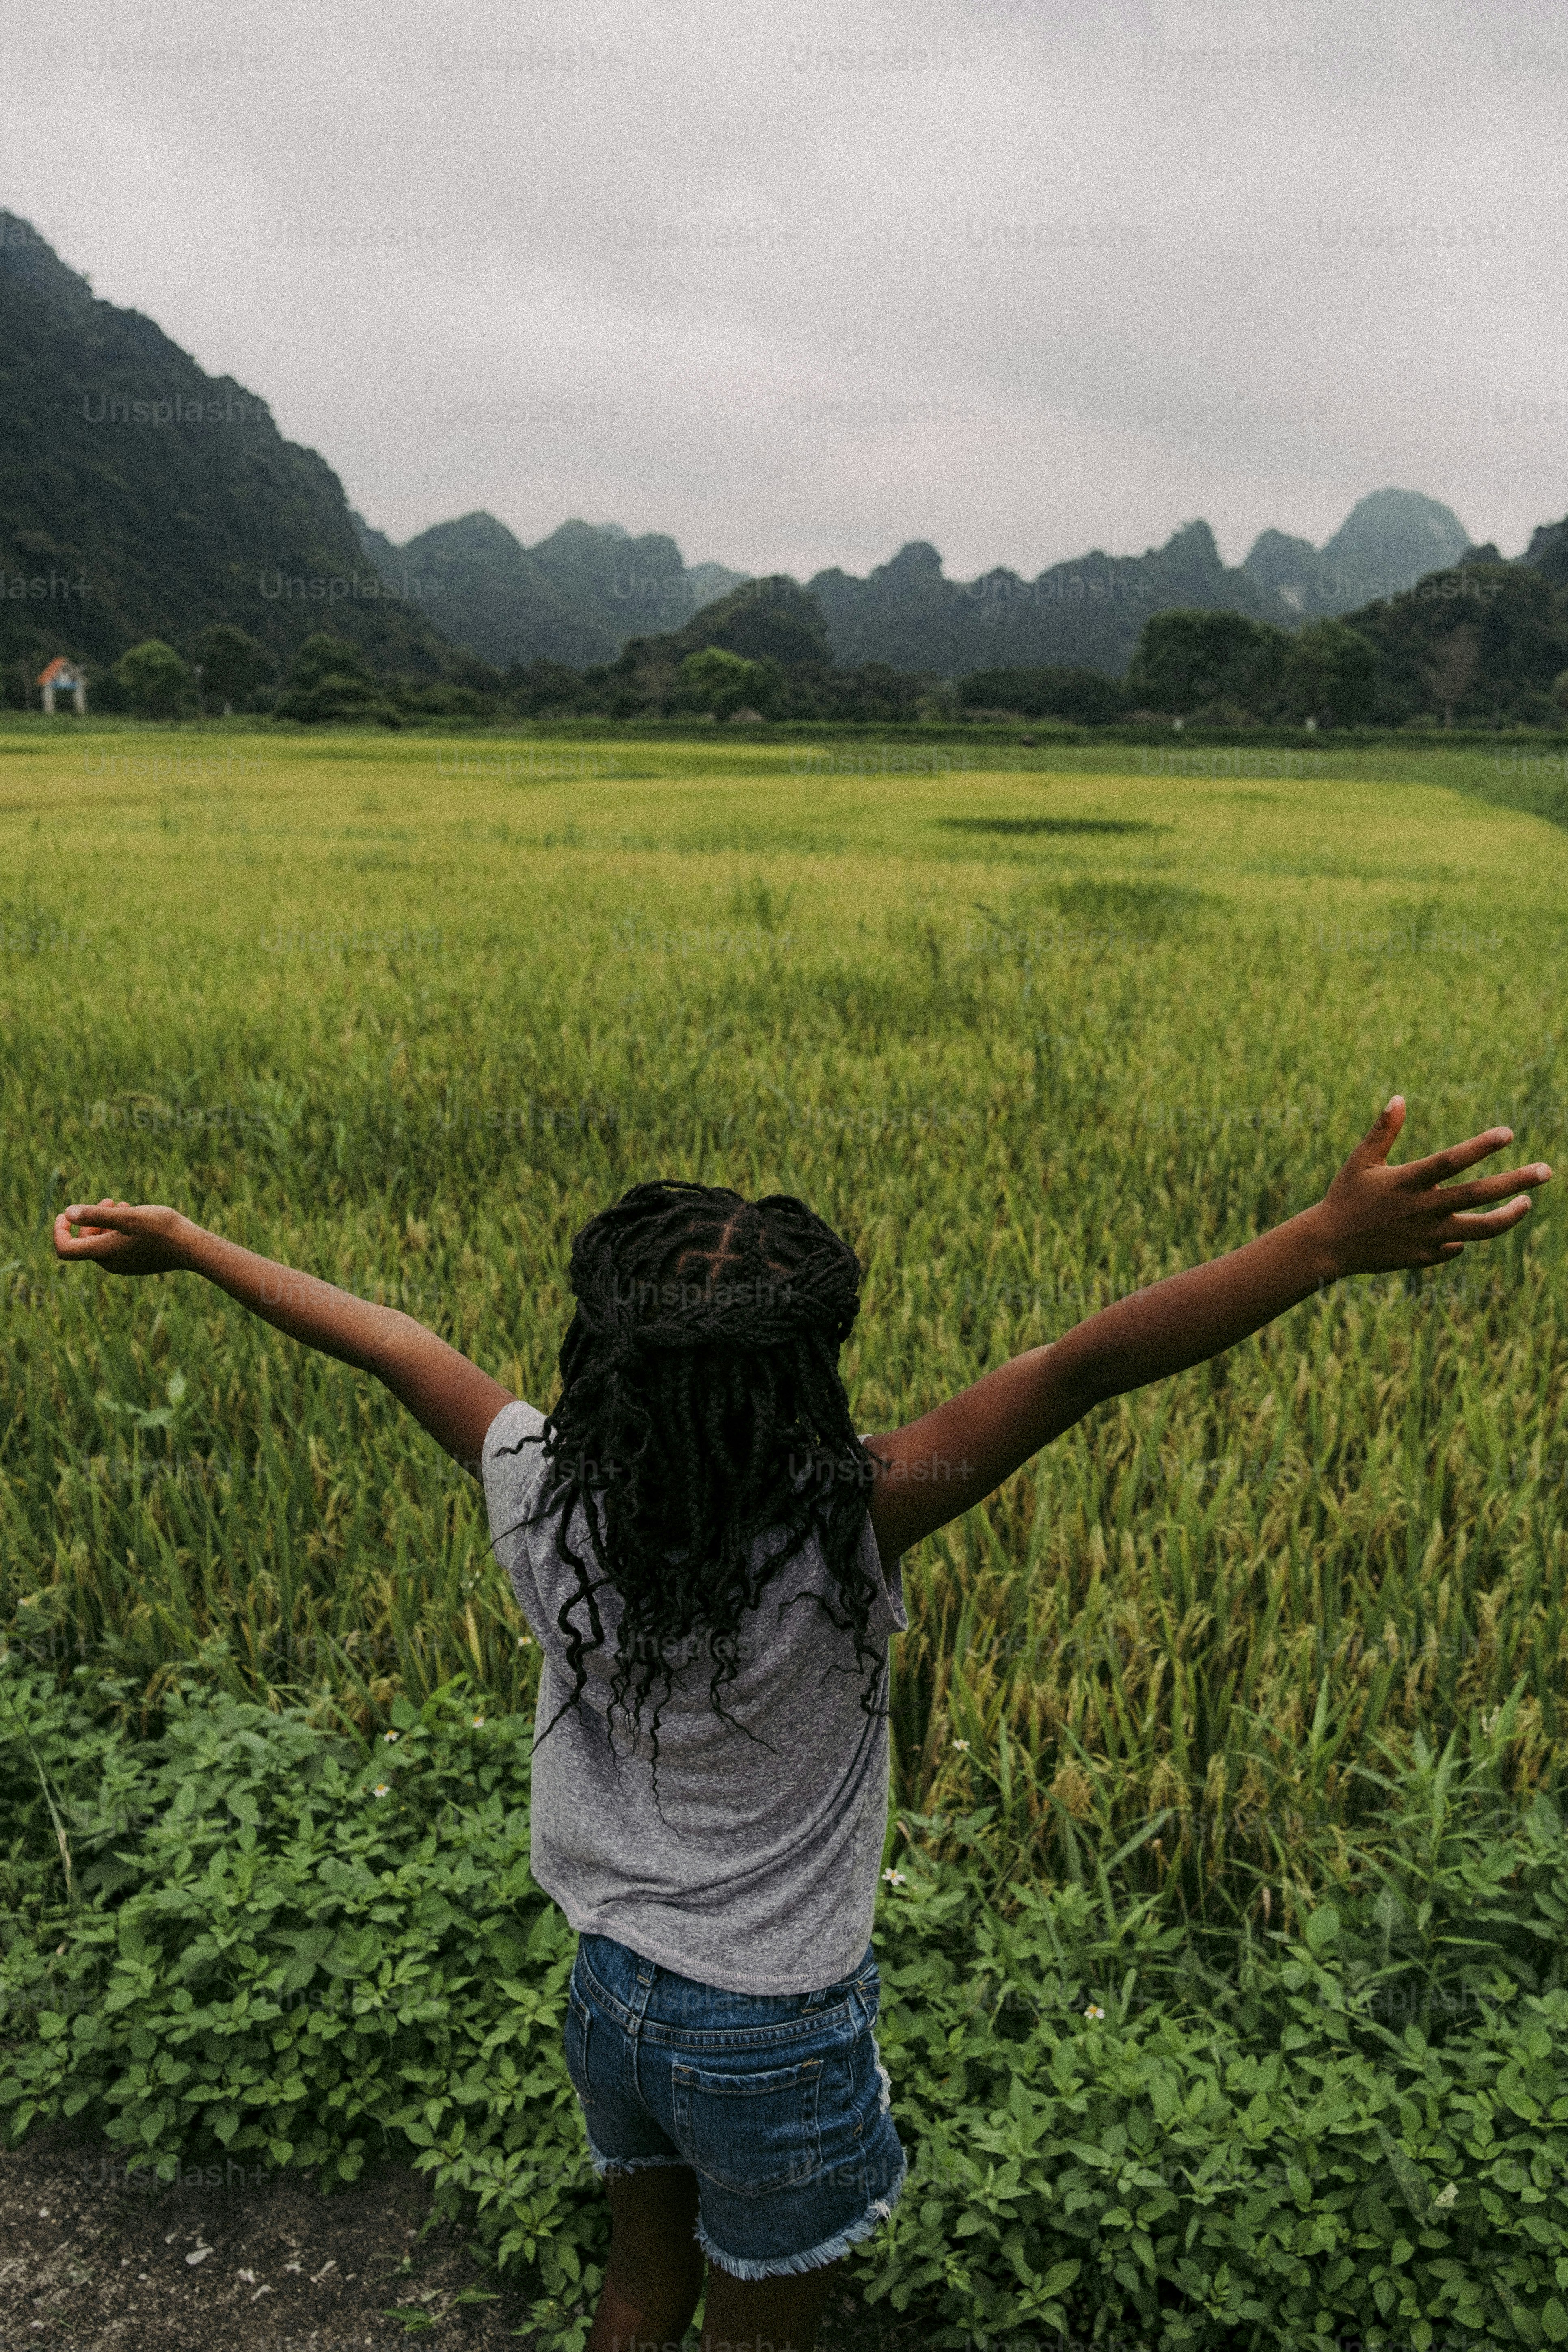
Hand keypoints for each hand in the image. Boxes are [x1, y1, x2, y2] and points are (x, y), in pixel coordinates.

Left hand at [53, 1199, 195, 1276]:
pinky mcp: (137, 1263)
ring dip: (106, 1222)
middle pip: (86, 1242)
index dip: (59, 1231)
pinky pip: (118, 1247)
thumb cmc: (161, 1229)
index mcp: (104, 1253)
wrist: (192, 1249)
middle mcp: (111, 1263)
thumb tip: (67, 1212)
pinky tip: (134, 1217)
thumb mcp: (127, 1216)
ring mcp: (124, 1265)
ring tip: (122, 1205)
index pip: (66, 1249)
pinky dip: (119, 1230)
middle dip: (90, 1219)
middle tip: (107, 1200)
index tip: (63, 1214)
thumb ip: (96, 1215)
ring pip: (103, 1242)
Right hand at [1311, 1098, 1550, 1279]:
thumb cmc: (1345, 1196)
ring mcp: (1426, 1237)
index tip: (1508, 1133)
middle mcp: (1421, 1210)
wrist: (1328, 1245)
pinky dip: (1465, 1237)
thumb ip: (1383, 1131)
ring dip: (1509, 1216)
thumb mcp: (1361, 1161)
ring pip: (1481, 1230)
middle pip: (1479, 1196)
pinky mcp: (1425, 1258)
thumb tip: (1400, 1098)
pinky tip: (1467, 1227)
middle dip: (1516, 1183)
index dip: (1481, 1146)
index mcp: (1406, 1182)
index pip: (1452, 1161)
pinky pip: (1456, 1247)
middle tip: (1545, 1171)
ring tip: (1527, 1203)